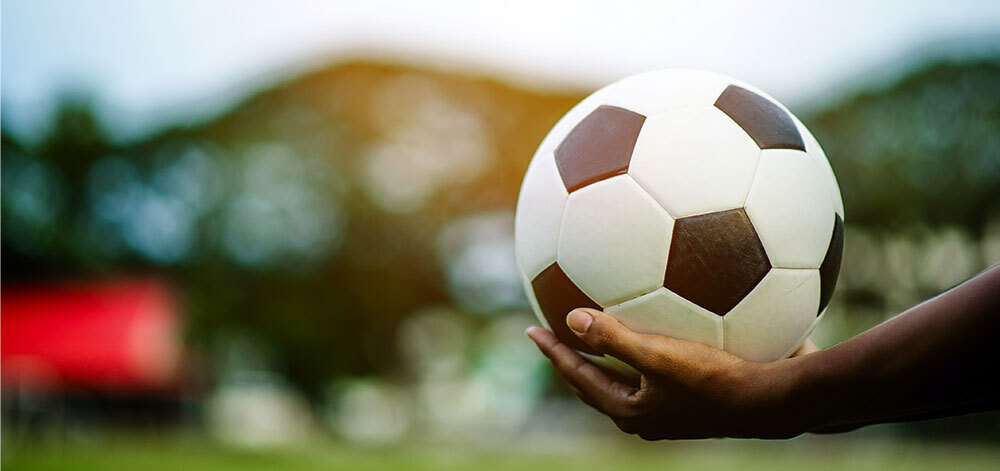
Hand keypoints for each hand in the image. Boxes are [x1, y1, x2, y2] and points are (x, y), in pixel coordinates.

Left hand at [525, 308, 811, 438]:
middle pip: (597, 382)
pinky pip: (658, 366)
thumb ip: (614, 337)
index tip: (531, 329)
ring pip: (627, 377)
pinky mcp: (695, 395)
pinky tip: (661, 316)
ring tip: (598, 327)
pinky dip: (646, 344)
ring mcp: (670, 408)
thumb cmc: (715, 379)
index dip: (554, 351)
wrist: (774, 401)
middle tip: (554, 333)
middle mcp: (646, 414)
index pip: (578, 376)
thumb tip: (570, 317)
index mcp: (630, 410)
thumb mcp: (659, 356)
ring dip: (609, 352)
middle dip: (574, 357)